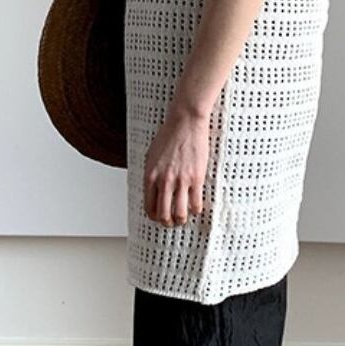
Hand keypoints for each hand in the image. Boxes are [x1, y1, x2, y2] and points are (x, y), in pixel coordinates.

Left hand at [143, 107, 210, 226]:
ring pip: (179, 214)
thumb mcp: (151, 156)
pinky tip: (196, 207)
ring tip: (184, 218)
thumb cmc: (169, 135)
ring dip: (181, 220)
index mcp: (150, 176)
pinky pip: (196, 204)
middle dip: (167, 223)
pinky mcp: (196, 178)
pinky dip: (196, 210)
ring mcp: (180, 181)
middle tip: (172, 222)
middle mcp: (164, 181)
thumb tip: (153, 191)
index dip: (154, 216)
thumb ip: (151, 174)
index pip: (149, 207)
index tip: (159, 217)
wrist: (185, 122)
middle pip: (163, 215)